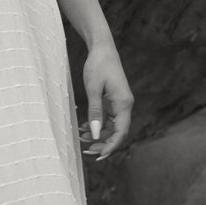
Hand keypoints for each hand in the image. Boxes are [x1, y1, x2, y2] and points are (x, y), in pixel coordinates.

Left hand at [79, 40, 132, 160]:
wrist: (102, 48)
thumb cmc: (98, 65)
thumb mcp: (93, 89)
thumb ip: (95, 112)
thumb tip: (96, 134)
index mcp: (124, 103)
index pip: (121, 132)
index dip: (111, 146)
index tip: (99, 156)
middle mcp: (125, 105)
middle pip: (117, 132)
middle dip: (102, 143)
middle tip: (86, 151)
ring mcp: (119, 103)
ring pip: (111, 126)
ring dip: (98, 134)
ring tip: (80, 138)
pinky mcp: (113, 100)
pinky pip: (107, 118)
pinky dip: (96, 124)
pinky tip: (83, 128)